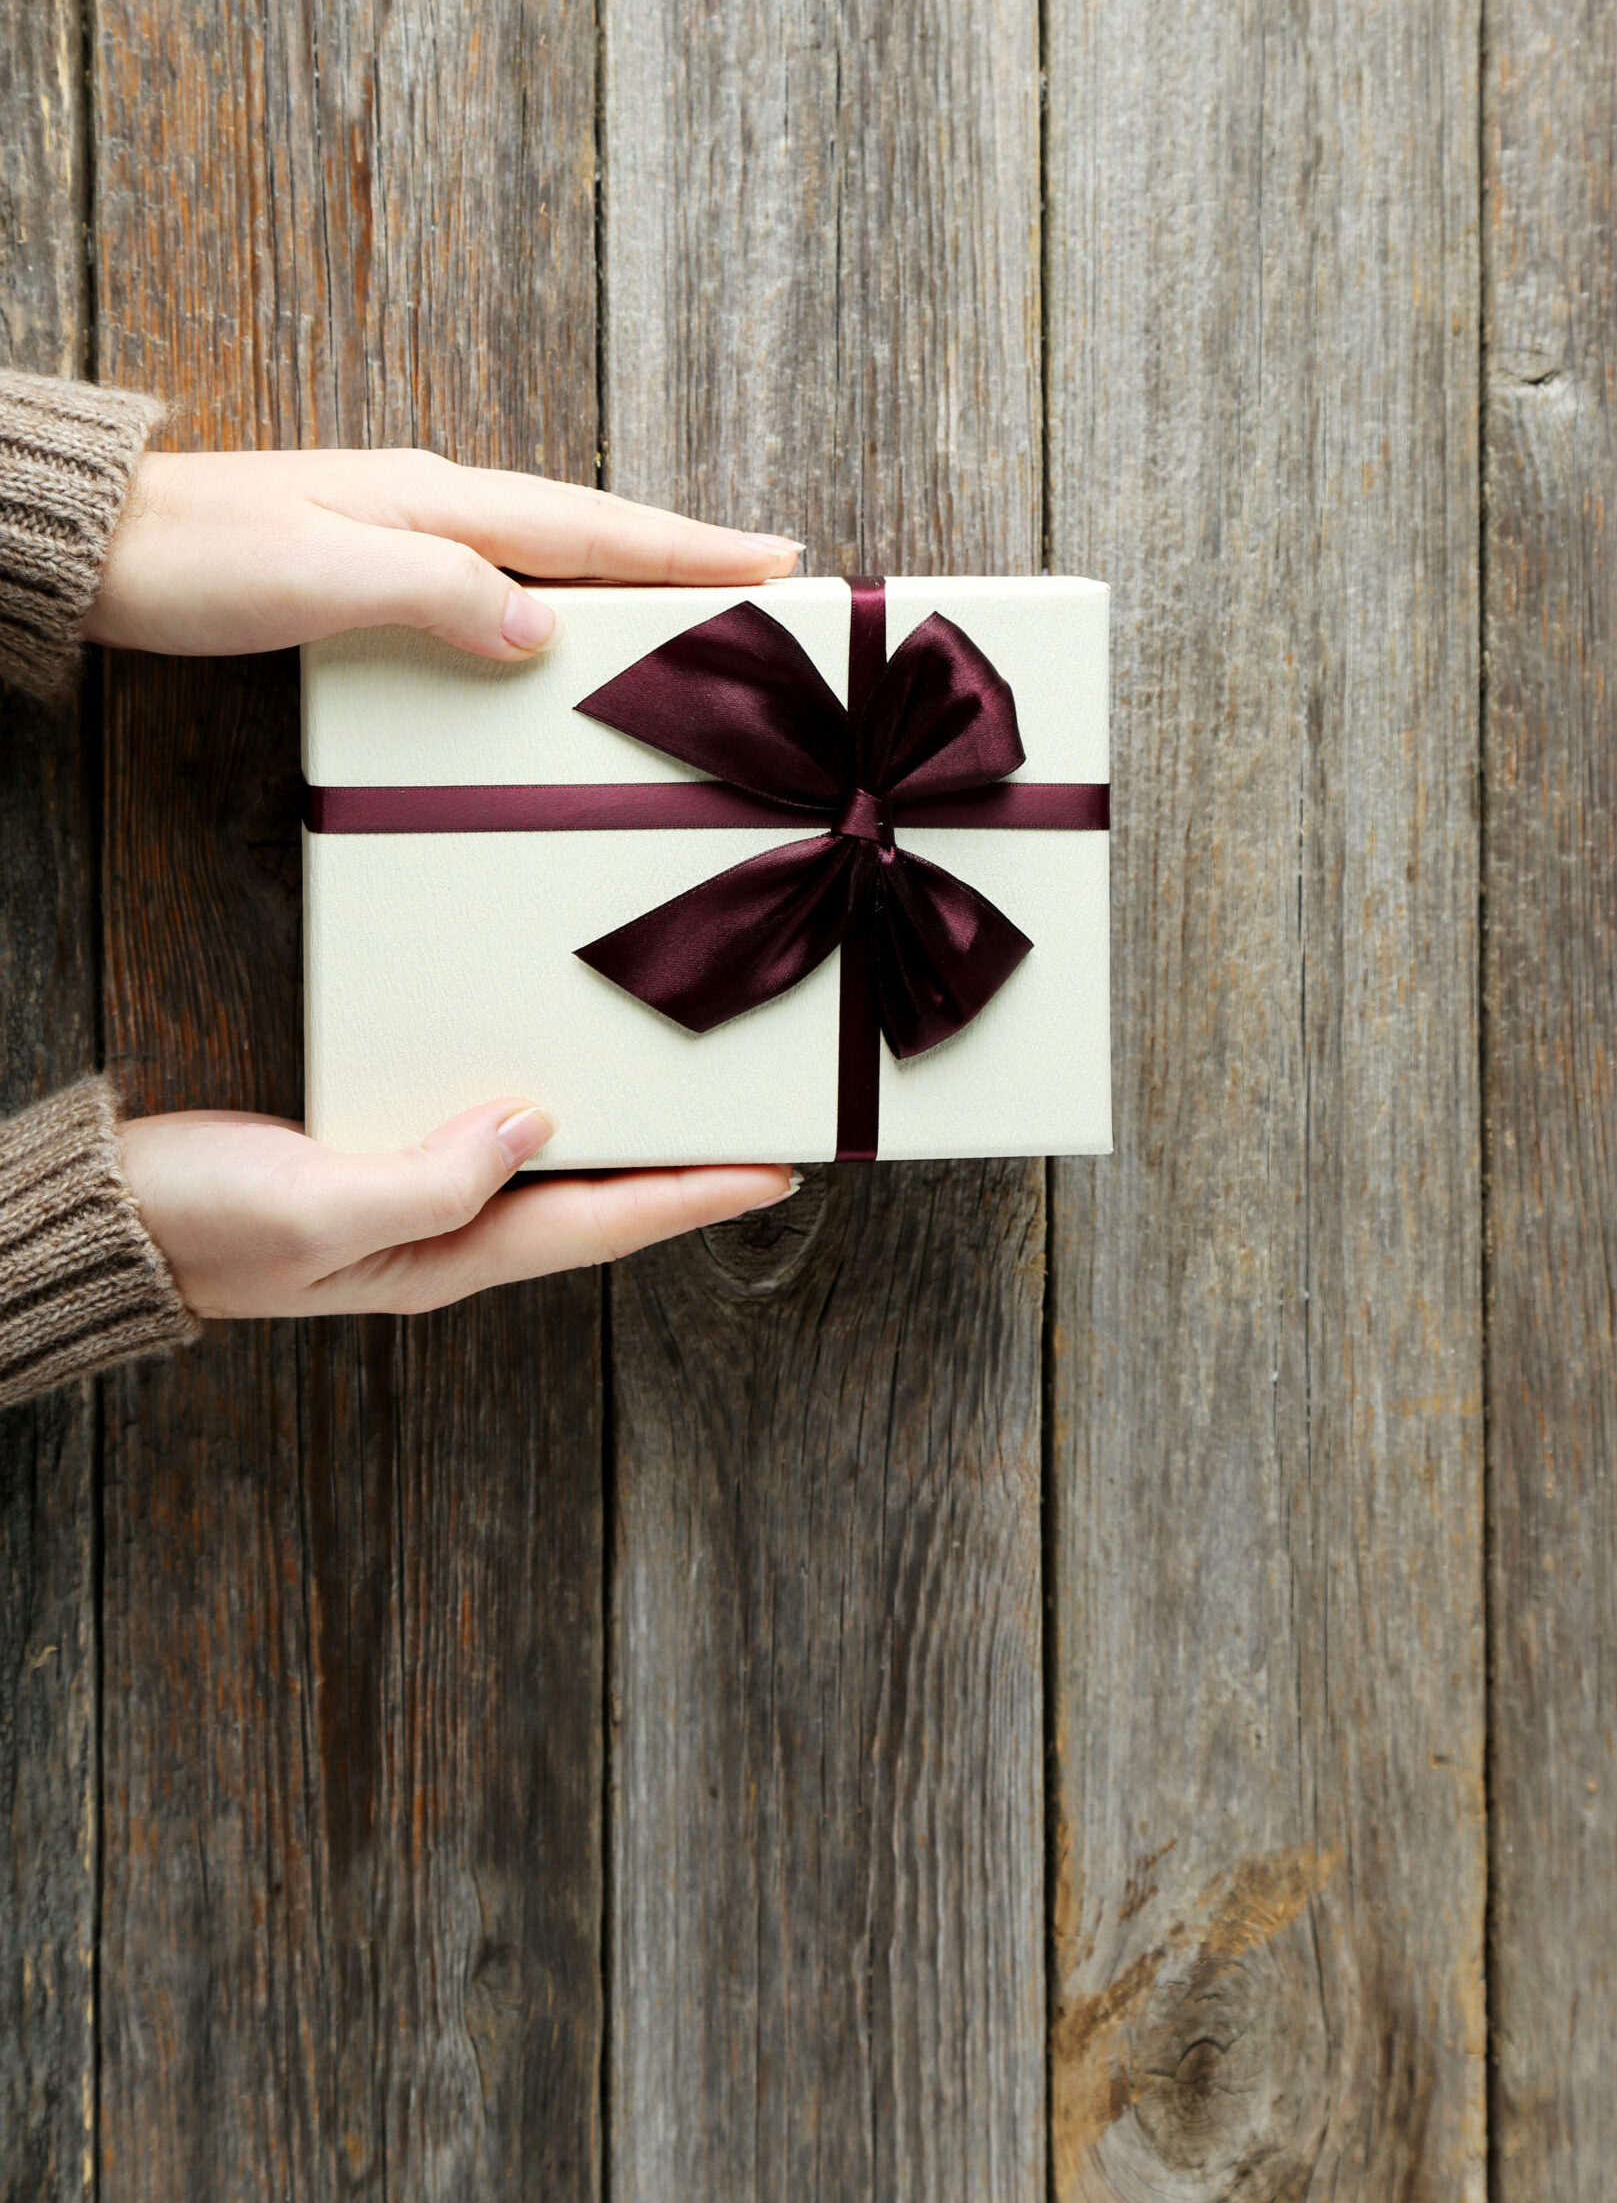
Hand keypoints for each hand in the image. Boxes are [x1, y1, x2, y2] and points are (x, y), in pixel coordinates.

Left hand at [85, 446, 800, 659]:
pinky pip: (498, 574)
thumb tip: (541, 628)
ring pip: (547, 551)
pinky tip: (560, 619)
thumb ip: (443, 596)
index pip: (592, 529)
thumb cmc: (197, 561)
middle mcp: (433, 503)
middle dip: (682, 552)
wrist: (98, 546)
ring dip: (626, 573)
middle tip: (765, 575)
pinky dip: (556, 592)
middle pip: (586, 531)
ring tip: (694, 601)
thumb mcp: (328, 582)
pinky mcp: (373, 559)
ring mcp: (404, 526)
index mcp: (438, 503)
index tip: (773, 556)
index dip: (688, 547)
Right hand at [120, 1100, 796, 1318]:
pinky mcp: (381, 1161)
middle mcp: (447, 1240)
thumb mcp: (313, 1204)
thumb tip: (533, 1126)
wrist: (106, 1223)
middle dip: (684, 1177)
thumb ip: (428, 1178)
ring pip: (553, 1175)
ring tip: (696, 1116)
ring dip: (626, 1147)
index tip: (778, 1170)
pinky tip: (566, 1088)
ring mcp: (416, 1206)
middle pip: (597, 1206)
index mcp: (446, 1259)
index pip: (602, 1225)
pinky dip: (549, 1116)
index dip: (695, 1198)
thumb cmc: (197, 1225)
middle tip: (764, 1137)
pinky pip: (492, 1143)